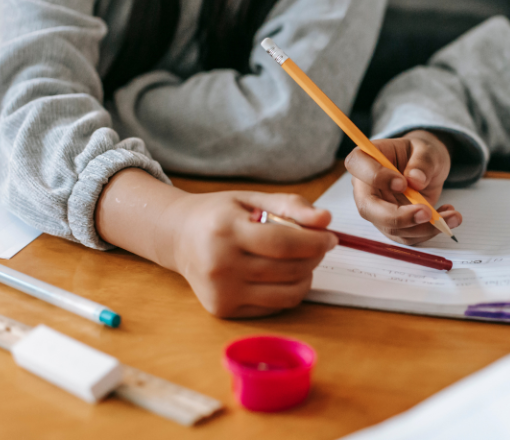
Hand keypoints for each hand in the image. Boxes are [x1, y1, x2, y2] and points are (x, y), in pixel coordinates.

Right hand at [157, 191, 337, 317]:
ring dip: (306, 276)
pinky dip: (288, 291)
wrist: (179, 237)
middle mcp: (219, 265)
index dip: (314, 242)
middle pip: (288, 269)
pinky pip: (274, 306)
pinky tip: (283, 274)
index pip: (283, 243)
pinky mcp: (223, 309)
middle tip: (319, 245)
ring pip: (286, 293)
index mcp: (225, 231)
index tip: (330, 237)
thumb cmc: (220, 215)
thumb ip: (290, 205)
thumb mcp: (252, 198)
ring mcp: (220, 292)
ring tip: (303, 260)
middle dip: (314, 257)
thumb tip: (325, 220)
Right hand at [344, 130, 461, 244]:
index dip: (376, 177)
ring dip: (424, 228)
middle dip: (398, 217)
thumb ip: (422, 161)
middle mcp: (366, 187)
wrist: (427, 167)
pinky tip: (446, 217)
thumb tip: (415, 180)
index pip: (358, 166)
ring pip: (391, 228)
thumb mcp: (427, 149)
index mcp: (366, 159)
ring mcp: (377, 210)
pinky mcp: (393, 226)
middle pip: (368, 208)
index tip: (403, 183)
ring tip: (452, 216)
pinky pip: (407, 237)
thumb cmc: (420, 154)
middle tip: (427, 213)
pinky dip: (430, 231)